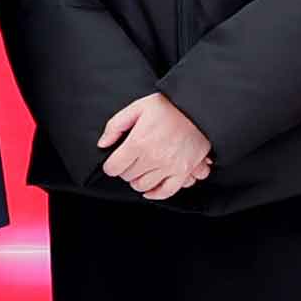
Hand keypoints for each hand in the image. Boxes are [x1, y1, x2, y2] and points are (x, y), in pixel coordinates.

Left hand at [98, 92, 213, 200]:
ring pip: (144, 186)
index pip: (114, 167)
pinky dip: (156, 194)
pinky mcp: (183, 171)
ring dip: (138, 181)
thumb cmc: (169, 107)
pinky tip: (150, 190)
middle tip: (129, 161)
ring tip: (140, 171)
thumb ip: (116, 125)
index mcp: (139, 141)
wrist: (197, 109)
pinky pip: (166, 192)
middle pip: (128, 177)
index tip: (113, 162)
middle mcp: (153, 157)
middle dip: (125, 170)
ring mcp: (169, 166)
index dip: (110, 165)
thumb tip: (103, 144)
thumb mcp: (137, 107)